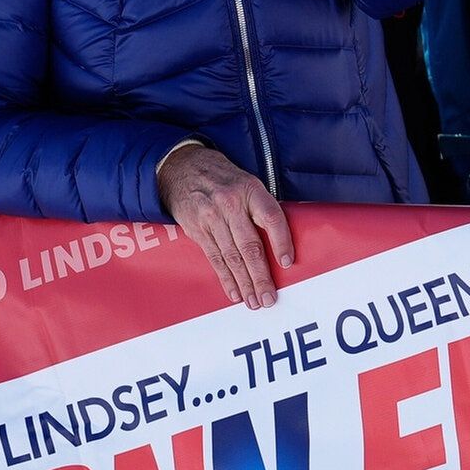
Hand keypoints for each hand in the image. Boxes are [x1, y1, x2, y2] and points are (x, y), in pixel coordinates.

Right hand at [157, 145, 292, 307]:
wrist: (181, 167)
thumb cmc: (222, 178)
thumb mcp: (247, 182)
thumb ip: (261, 207)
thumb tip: (282, 242)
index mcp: (249, 190)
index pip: (271, 217)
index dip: (281, 241)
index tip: (287, 262)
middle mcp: (230, 204)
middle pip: (249, 246)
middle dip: (260, 276)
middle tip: (269, 298)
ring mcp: (211, 218)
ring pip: (232, 257)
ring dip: (244, 283)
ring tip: (255, 301)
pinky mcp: (197, 230)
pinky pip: (214, 258)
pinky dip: (225, 278)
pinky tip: (234, 292)